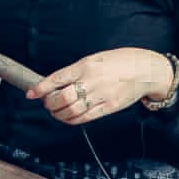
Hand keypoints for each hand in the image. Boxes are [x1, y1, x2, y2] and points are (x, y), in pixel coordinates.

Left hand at [25, 48, 173, 125]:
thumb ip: (77, 70)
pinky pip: (85, 118)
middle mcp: (92, 81)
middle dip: (49, 103)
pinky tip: (67, 117)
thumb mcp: (96, 58)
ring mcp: (101, 95)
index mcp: (86, 65)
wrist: (147, 70)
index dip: (41, 88)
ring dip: (58, 113)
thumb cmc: (121, 61)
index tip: (31, 93)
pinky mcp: (109, 107)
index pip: (58, 78)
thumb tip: (57, 82)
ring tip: (55, 111)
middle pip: (62, 98)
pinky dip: (71, 120)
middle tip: (46, 103)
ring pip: (71, 111)